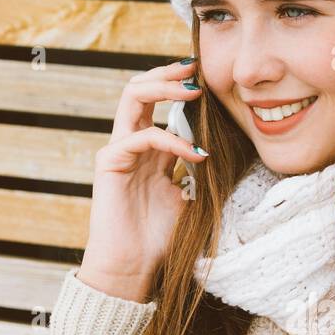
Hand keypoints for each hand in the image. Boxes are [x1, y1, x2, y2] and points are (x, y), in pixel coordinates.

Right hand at [79, 57, 208, 300]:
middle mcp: (132, 143)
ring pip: (132, 97)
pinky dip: (172, 140)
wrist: (133, 266)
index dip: (181, 86)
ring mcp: (118, 150)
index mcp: (150, 148)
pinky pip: (142, 136)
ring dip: (164, 87)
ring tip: (194, 90)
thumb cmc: (159, 237)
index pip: (159, 101)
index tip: (209, 78)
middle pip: (140, 87)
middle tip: (197, 69)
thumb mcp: (191, 197)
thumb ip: (199, 172)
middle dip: (168, 74)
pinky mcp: (110, 162)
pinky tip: (196, 153)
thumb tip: (225, 154)